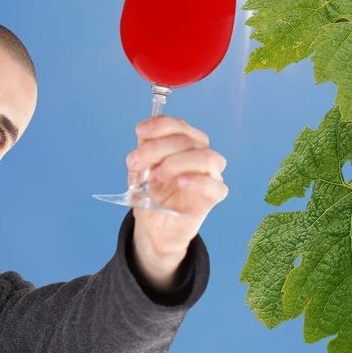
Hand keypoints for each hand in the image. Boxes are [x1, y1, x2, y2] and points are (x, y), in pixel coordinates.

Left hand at [126, 115, 227, 290]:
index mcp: (184, 143)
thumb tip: (144, 135)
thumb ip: (143, 151)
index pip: (178, 126)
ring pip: (206, 157)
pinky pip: (215, 185)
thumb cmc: (151, 194)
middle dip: (156, 148)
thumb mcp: (140, 169)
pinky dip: (198, 180)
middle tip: (135, 161)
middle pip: (187, 140)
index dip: (159, 125)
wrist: (153, 226)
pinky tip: (180, 182)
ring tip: (156, 174)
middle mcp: (201, 154)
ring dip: (177, 161)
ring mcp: (210, 174)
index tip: (139, 131)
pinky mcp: (214, 196)